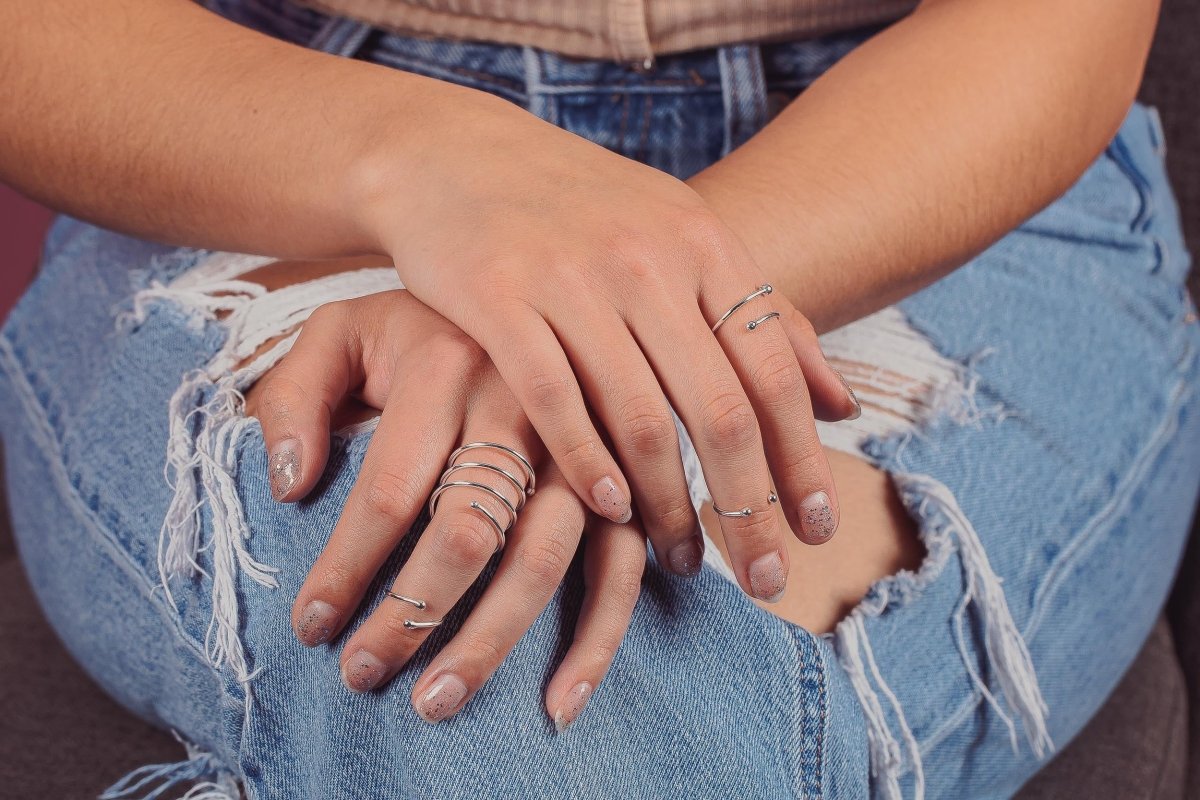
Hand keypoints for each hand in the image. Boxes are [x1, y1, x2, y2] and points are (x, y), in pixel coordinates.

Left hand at [247, 290, 644, 728]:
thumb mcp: (339, 331)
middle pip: (466, 532)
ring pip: (543, 558)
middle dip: (410, 616)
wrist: (522, 275)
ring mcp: (583, 445)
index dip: (346, 568)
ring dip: (491, 641)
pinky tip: (559, 702)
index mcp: (449, 363)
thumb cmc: (417, 325)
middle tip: (363, 674)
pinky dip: (598, 638)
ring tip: (437, 703)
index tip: (310, 627)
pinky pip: (621, 565)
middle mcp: (524, 404)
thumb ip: (294, 396)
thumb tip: (290, 489)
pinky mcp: (620, 478)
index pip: (389, 489)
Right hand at [354, 88, 859, 601]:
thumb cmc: (583, 212)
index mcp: (703, 245)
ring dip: (668, 506)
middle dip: (751, 509)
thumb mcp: (684, 240)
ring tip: (682, 559)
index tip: (818, 530)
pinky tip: (610, 511)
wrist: (459, 157)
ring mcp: (570, 277)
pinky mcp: (497, 297)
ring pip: (641, 418)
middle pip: (720, 410)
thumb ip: (765, 318)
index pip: (774, 373)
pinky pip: (555, 402)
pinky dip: (587, 466)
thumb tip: (845, 405)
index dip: (803, 461)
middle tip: (765, 579)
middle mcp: (646, 259)